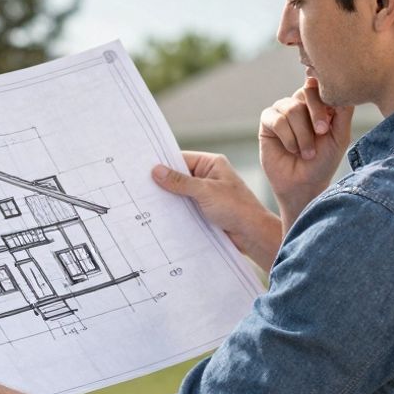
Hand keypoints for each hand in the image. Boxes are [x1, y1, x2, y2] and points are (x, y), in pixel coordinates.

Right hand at [152, 152, 281, 268]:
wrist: (253, 234)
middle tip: (140, 187)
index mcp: (212, 164)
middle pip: (178, 176)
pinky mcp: (204, 210)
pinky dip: (174, 210)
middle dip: (163, 183)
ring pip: (180, 193)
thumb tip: (157, 171)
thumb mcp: (205, 191)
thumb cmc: (237, 208)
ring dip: (168, 199)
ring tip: (147, 202)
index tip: (143, 169)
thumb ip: (180, 182)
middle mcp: (207, 177)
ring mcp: (205, 194)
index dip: (163, 164)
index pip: (181, 159)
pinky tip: (160, 215)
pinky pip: (184, 207)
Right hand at [259, 78, 352, 225]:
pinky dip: (288, 137)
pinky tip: (292, 150)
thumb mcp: (340, 136)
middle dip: (315, 114)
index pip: (322, 86)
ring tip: (307, 152)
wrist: (303, 184)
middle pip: (306, 92)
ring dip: (302, 134)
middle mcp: (300, 102)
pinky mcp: (267, 121)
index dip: (325, 102)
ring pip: (292, 109)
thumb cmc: (324, 161)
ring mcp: (283, 110)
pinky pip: (276, 120)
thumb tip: (341, 88)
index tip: (329, 124)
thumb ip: (343, 112)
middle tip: (321, 133)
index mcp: (320, 102)